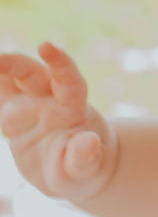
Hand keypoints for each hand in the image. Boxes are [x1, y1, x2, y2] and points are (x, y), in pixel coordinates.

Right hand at [0, 42, 117, 199]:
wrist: (71, 171)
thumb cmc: (83, 169)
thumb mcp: (85, 170)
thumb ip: (84, 157)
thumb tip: (89, 142)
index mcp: (72, 108)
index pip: (68, 80)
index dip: (59, 62)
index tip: (46, 46)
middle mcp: (49, 99)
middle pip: (30, 73)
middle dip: (12, 62)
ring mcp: (27, 106)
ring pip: (9, 80)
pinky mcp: (11, 117)